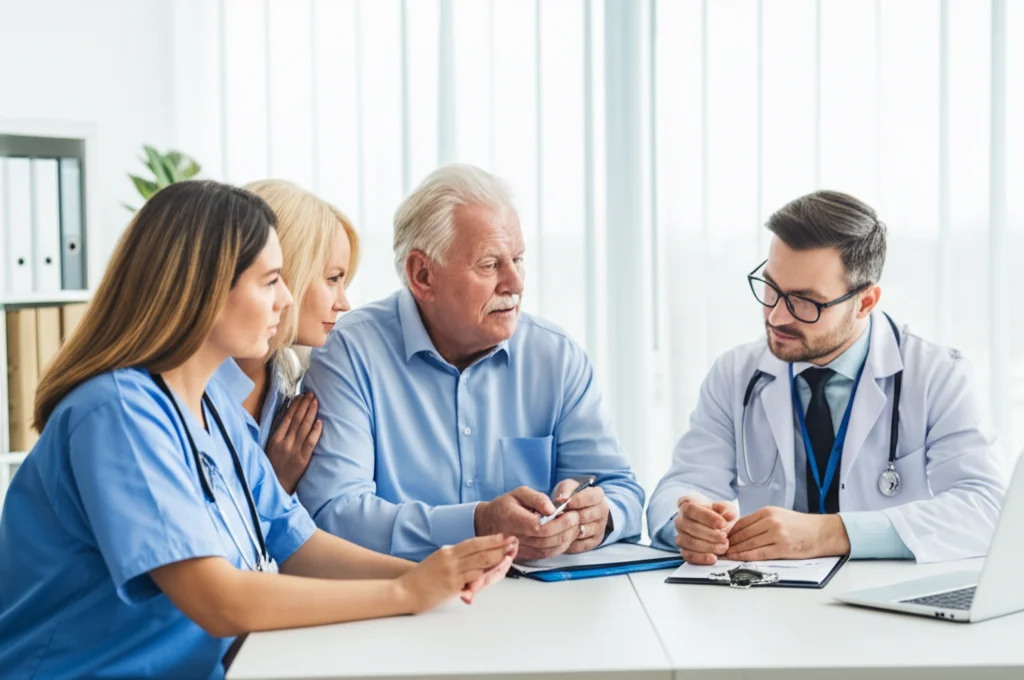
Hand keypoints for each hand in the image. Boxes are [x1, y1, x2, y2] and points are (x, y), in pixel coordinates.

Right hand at [265, 393, 321, 493]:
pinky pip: (310, 442)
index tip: (300, 396)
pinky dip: (315, 431)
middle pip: (296, 419)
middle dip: (304, 405)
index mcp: (275, 439)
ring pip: (304, 427)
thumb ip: (278, 433)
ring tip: (315, 401)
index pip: (287, 417)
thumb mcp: (271, 448)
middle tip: (311, 394)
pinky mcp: (303, 459)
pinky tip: (320, 421)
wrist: (277, 486)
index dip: (295, 405)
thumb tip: (287, 416)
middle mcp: (285, 442)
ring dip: (310, 413)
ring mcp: (294, 450)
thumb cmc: (273, 466)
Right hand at [396, 534, 517, 613]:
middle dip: (499, 546)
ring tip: (510, 555)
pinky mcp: (452, 586)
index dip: (491, 539)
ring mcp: (452, 572)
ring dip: (497, 559)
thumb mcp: (438, 562)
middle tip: (514, 542)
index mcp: (448, 551)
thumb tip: (475, 559)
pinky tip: (496, 572)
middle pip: (480, 550)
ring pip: (480, 563)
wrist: (405, 591)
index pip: (474, 542)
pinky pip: (473, 579)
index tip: (505, 536)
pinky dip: (486, 575)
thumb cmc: (422, 579)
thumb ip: (456, 559)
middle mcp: (450, 558)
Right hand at [474, 487, 580, 560]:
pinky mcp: (526, 556)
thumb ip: (537, 498)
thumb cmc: (504, 506)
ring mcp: (521, 550)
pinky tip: (567, 537)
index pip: (540, 527)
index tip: (571, 514)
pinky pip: (546, 555)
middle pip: (548, 540)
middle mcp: (516, 538)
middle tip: (577, 518)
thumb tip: (552, 508)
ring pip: (549, 550)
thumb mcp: (519, 493)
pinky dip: (560, 547)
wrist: (487, 524)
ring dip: (567, 539)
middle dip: (567, 529)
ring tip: (575, 527)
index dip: (560, 523)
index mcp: (513, 520)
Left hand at [550, 478, 609, 554]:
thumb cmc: (571, 497)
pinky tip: (560, 537)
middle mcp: (603, 512)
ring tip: (556, 527)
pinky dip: (569, 542)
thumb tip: (561, 499)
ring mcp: (600, 528)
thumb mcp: (568, 487)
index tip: (565, 503)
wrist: (578, 511)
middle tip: (557, 517)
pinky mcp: (595, 542)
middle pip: (587, 516)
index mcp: (598, 496)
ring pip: (583, 531)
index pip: (591, 497)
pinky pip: (581, 545)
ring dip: (568, 530)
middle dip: (570, 517)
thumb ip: (565, 489)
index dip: (577, 500)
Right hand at [673, 495, 737, 564]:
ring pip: (689, 542)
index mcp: (687, 505)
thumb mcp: (724, 508)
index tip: (723, 524)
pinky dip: (701, 558)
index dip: (707, 517)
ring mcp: (680, 535)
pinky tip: (713, 558)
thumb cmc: (716, 514)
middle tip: (725, 538)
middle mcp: (680, 520)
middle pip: (691, 527)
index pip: (691, 509)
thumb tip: (730, 515)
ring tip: (723, 547)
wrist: (713, 525)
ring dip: (708, 547)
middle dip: (710, 535)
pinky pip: (687, 555)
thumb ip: (727, 510)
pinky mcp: (683, 549)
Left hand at [725, 507, 850, 560]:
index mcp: (767, 512)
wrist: (823, 532)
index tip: (719, 538)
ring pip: (748, 543)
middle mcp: (770, 521)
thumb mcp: (779, 516)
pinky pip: (759, 553)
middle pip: (742, 533)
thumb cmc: (801, 526)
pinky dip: (746, 556)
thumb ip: (760, 522)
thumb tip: (740, 531)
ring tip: (724, 555)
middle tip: (717, 548)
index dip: (728, 531)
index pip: (741, 522)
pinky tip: (737, 558)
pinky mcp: (782, 548)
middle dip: (728, 542)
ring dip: (734, 550)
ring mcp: (776, 535)